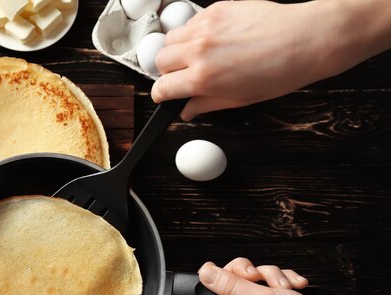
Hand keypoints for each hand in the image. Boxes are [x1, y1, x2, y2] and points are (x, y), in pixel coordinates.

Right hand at [151, 0, 390, 120]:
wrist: (306, 39)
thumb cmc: (280, 71)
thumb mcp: (239, 99)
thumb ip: (206, 104)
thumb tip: (187, 111)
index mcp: (203, 78)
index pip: (162, 88)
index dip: (161, 95)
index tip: (165, 95)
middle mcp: (199, 51)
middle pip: (160, 60)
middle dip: (168, 71)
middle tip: (185, 76)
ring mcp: (205, 27)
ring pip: (170, 38)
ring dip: (177, 50)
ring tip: (197, 56)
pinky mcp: (215, 9)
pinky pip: (190, 22)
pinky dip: (194, 33)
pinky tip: (213, 40)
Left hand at [192, 258, 337, 294]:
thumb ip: (229, 284)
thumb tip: (203, 272)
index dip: (211, 280)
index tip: (228, 273)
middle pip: (229, 282)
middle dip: (250, 272)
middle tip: (261, 278)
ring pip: (253, 280)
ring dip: (272, 277)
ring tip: (287, 289)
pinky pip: (269, 287)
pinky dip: (283, 284)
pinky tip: (297, 289)